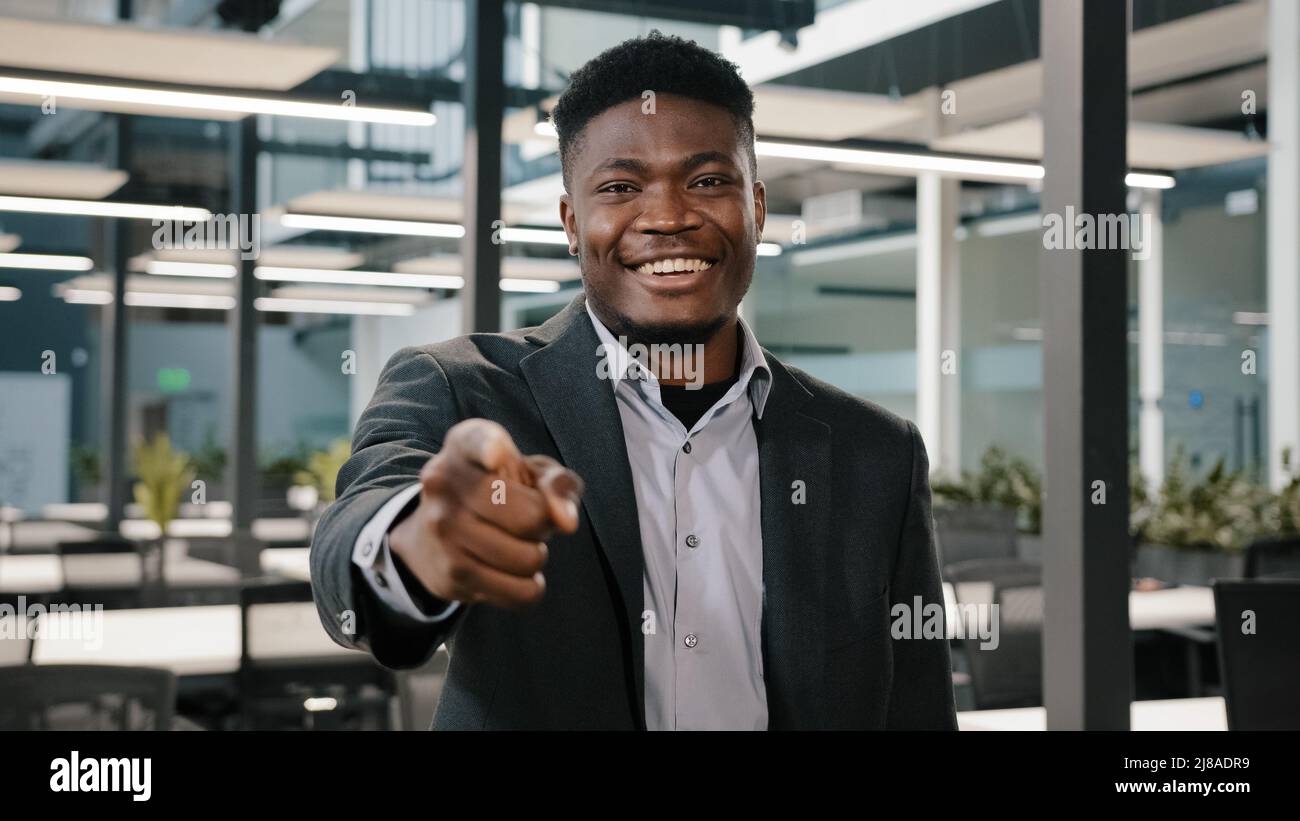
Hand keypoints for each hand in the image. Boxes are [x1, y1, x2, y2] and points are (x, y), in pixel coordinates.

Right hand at [389, 418, 583, 609]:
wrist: (434, 535)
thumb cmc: (500, 493)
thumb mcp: (531, 473)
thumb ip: (558, 485)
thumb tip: (567, 522)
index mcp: (464, 444)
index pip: (478, 441)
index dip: (493, 448)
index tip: (498, 452)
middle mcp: (445, 482)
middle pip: (530, 517)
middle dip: (543, 525)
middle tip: (525, 520)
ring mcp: (443, 529)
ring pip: (528, 559)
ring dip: (535, 556)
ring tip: (514, 544)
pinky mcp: (450, 572)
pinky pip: (521, 592)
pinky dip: (529, 587)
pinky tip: (511, 572)